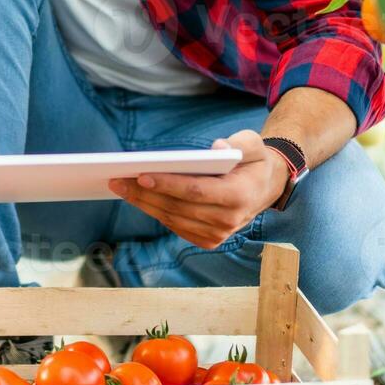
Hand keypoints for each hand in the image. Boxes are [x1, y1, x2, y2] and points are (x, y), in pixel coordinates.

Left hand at [107, 130, 289, 249]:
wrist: (266, 188)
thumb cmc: (253, 161)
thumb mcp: (254, 144)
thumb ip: (240, 144)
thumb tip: (216, 148)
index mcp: (239, 196)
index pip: (195, 191)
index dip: (167, 184)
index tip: (141, 175)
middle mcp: (229, 220)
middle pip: (177, 207)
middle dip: (145, 193)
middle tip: (118, 180)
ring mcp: (218, 234)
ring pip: (172, 219)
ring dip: (144, 204)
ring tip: (121, 187)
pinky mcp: (209, 240)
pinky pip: (175, 226)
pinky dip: (155, 212)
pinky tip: (138, 198)